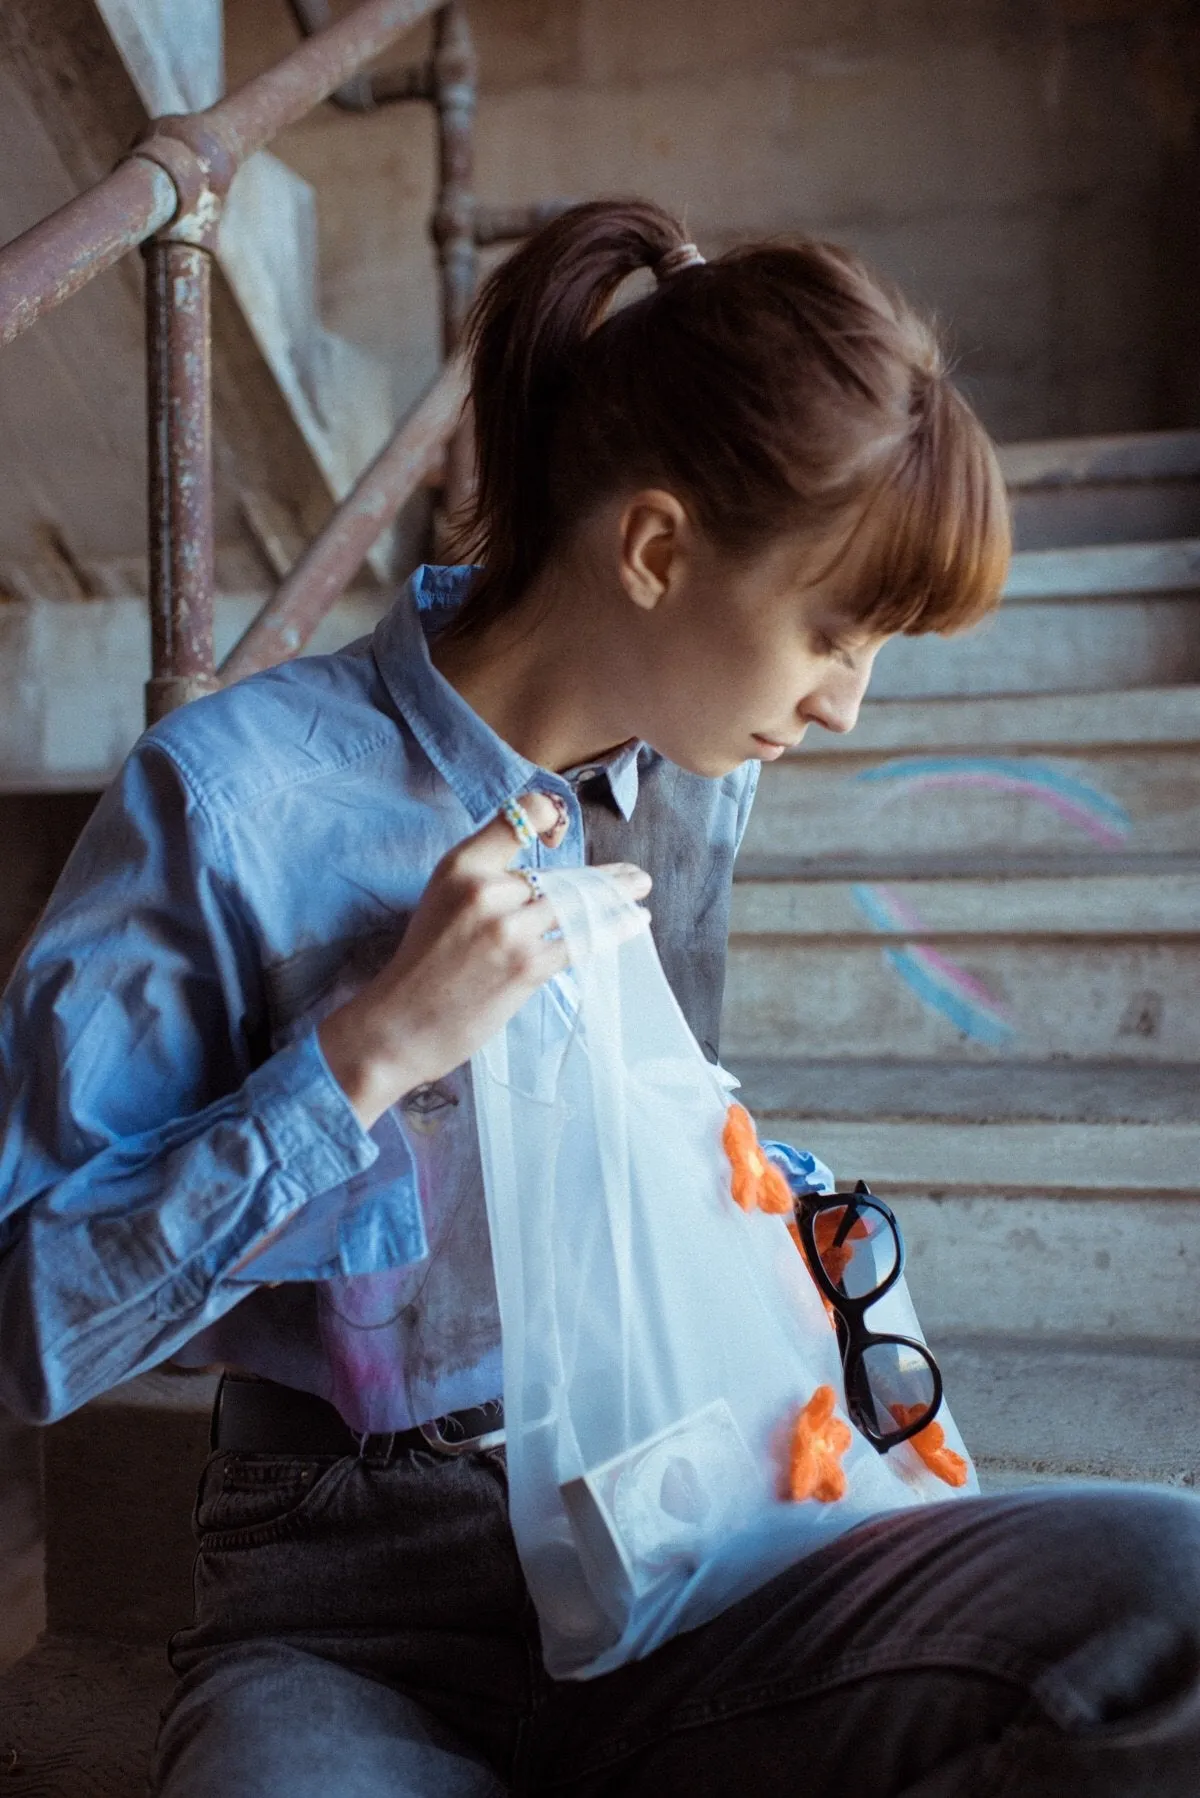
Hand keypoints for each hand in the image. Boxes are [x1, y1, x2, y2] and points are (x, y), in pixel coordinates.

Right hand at [318, 792, 651, 1129]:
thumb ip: (486, 879)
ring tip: (638, 894)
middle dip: (602, 878)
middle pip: (558, 874)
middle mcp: (486, 889)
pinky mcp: (525, 966)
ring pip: (575, 905)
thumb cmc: (422, 966)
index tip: (563, 835)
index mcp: (461, 866)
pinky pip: (580, 941)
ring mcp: (508, 929)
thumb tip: (539, 877)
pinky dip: (611, 931)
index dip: (548, 818)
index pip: (519, 818)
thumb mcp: (442, 900)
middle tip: (634, 877)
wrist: (398, 1025)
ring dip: (615, 900)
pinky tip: (631, 923)